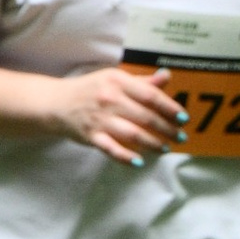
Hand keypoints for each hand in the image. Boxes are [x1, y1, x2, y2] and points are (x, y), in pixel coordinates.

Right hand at [46, 65, 183, 166]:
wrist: (56, 103)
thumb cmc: (91, 90)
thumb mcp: (115, 79)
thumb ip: (142, 81)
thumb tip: (167, 76)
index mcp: (118, 81)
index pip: (150, 96)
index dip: (170, 108)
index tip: (183, 118)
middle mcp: (109, 99)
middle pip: (146, 117)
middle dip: (167, 129)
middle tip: (180, 137)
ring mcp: (99, 119)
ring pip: (133, 134)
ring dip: (154, 144)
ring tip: (166, 148)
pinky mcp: (90, 136)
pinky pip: (111, 149)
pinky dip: (126, 157)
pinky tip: (140, 162)